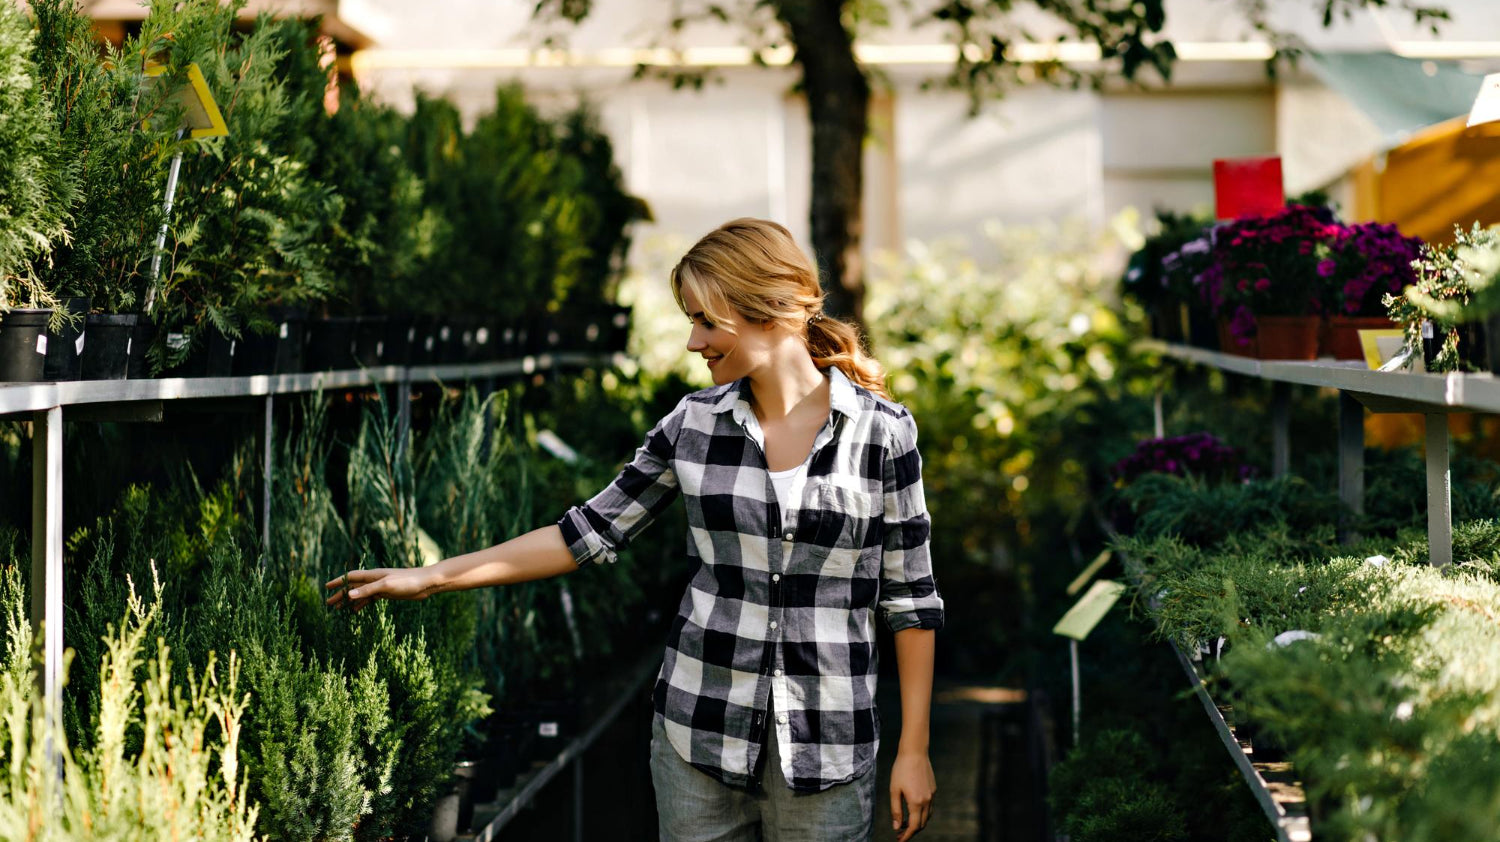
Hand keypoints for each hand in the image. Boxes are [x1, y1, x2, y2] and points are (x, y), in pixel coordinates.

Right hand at [324, 567, 438, 610]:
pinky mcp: (388, 593)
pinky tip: (355, 611)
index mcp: (373, 575)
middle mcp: (375, 580)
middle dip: (341, 594)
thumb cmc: (408, 581)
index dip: (338, 582)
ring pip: (360, 594)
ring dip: (349, 601)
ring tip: (338, 609)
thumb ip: (368, 590)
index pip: (351, 577)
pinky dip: (361, 604)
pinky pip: (370, 599)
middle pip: (353, 587)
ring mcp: (381, 587)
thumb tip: (349, 595)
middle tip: (329, 604)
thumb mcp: (386, 586)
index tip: (327, 587)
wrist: (426, 583)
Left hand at [889, 749, 935, 840]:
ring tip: (905, 824)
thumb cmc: (901, 770)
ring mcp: (932, 795)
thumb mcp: (894, 790)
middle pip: (922, 824)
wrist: (915, 752)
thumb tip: (896, 826)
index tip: (899, 840)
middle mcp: (927, 801)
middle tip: (900, 833)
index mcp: (916, 802)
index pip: (913, 827)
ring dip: (918, 823)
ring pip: (927, 816)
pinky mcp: (933, 790)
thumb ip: (895, 810)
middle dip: (911, 831)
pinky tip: (913, 811)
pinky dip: (922, 814)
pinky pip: (929, 807)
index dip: (906, 836)